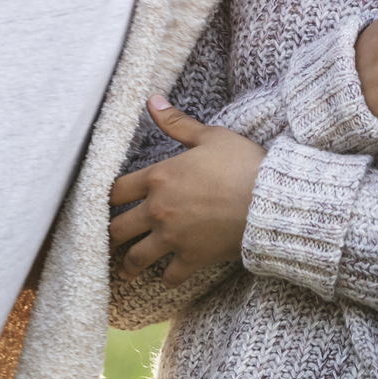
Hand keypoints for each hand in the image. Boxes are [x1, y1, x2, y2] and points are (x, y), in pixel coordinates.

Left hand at [108, 98, 266, 284]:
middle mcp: (158, 210)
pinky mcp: (191, 258)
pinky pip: (169, 276)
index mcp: (159, 178)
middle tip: (112, 238)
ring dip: (129, 265)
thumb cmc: (243, 163)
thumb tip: (151, 101)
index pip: (115, 191)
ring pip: (135, 258)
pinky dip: (167, 277)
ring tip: (127, 269)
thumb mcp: (211, 136)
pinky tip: (167, 276)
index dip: (107, 198)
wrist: (270, 199)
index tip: (107, 204)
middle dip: (112, 234)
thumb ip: (177, 123)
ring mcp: (173, 238)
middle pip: (117, 229)